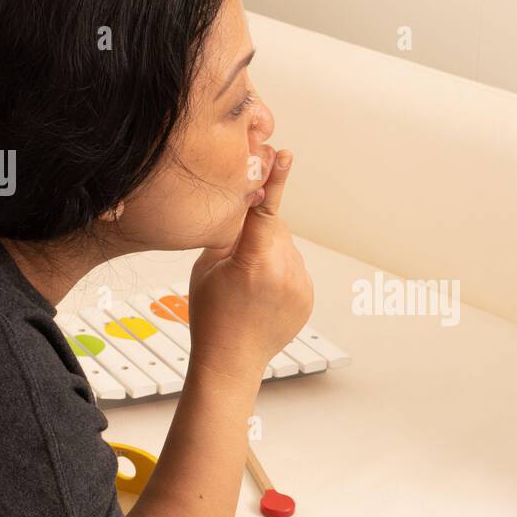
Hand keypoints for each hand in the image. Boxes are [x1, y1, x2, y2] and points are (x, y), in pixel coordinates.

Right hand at [186, 149, 313, 377]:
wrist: (232, 361)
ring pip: (286, 246)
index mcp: (254, 262)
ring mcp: (301, 286)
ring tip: (248, 283)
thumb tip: (244, 201)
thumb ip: (228, 232)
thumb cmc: (211, 314)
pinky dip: (280, 270)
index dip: (275, 180)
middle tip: (236, 258)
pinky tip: (261, 293)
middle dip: (259, 232)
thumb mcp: (207, 266)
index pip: (266, 210)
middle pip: (276, 227)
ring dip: (269, 251)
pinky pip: (294, 266)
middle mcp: (284, 272)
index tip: (285, 155)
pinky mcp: (309, 296)